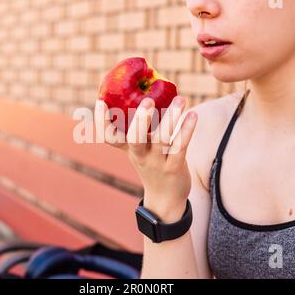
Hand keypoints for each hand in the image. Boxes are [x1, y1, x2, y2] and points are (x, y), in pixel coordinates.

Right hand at [94, 96, 197, 220]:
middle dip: (140, 119)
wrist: (165, 199)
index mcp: (129, 149)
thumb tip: (142, 95)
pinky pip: (180, 147)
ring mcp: (157, 162)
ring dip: (172, 118)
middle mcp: (140, 155)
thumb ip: (138, 129)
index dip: (101, 121)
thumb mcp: (139, 150)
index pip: (109, 137)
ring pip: (162, 139)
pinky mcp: (174, 168)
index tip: (101, 102)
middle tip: (148, 100)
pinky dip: (187, 130)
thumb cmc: (152, 165)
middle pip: (134, 138)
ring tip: (180, 99)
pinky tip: (193, 115)